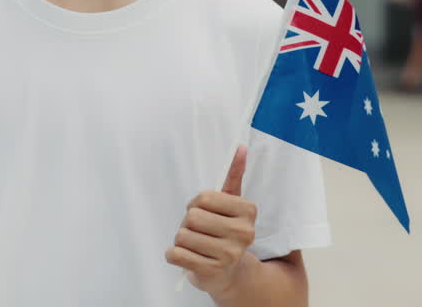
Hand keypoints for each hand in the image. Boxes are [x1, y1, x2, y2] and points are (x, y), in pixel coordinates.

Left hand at [166, 145, 257, 297]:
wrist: (229, 274)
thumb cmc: (225, 231)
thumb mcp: (231, 203)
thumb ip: (233, 175)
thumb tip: (239, 147)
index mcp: (248, 211)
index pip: (204, 198)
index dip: (196, 204)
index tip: (205, 213)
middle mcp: (243, 234)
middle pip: (192, 217)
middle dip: (188, 223)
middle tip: (198, 232)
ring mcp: (228, 255)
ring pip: (182, 235)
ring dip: (181, 240)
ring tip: (195, 245)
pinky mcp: (211, 273)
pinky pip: (175, 254)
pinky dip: (173, 255)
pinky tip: (186, 257)